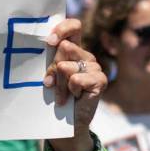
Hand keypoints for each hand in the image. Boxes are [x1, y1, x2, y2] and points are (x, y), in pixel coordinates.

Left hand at [40, 18, 106, 150]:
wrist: (64, 124)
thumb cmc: (53, 98)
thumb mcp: (48, 75)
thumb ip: (50, 59)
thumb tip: (51, 43)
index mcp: (73, 50)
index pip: (74, 26)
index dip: (63, 29)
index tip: (50, 41)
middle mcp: (85, 56)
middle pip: (65, 48)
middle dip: (52, 68)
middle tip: (49, 84)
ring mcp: (95, 68)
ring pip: (66, 66)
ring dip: (58, 84)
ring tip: (62, 95)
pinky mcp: (100, 80)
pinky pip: (77, 79)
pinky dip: (70, 90)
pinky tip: (74, 98)